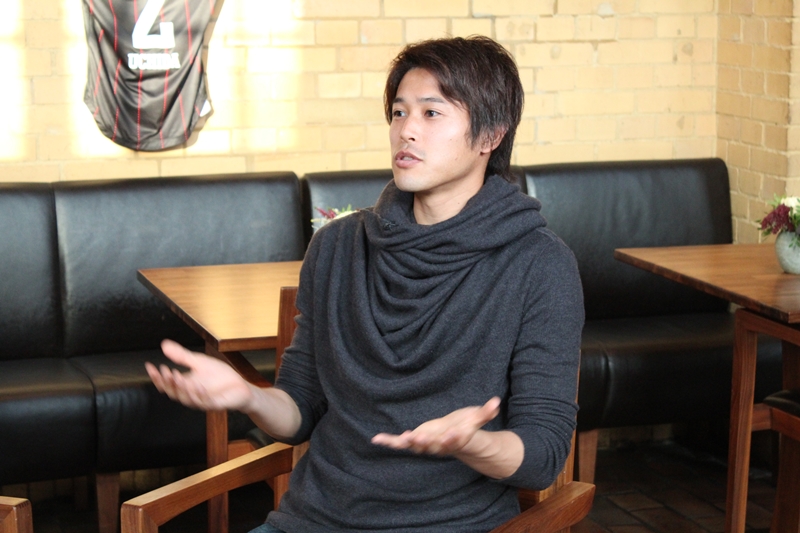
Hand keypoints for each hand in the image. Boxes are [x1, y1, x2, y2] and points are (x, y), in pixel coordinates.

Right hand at [145, 339, 254, 411]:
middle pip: (173, 392)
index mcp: (185, 385)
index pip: (167, 384)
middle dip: (167, 382)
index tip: (150, 366)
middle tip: (164, 370)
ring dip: (181, 388)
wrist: (240, 387)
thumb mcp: (199, 362)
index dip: (157, 377)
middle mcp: (191, 395)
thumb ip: (182, 356)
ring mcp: (202, 400)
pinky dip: (200, 394)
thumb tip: (164, 345)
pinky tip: (197, 385)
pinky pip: (205, 402)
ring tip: (177, 375)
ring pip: (186, 398)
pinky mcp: (215, 404)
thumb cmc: (219, 376)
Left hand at [371, 397, 500, 455]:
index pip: (455, 441)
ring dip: (408, 443)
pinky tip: (376, 439)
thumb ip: (485, 412)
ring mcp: (425, 445)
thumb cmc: (465, 427)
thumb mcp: (475, 418)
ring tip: (402, 438)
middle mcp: (438, 446)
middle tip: (418, 438)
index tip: (453, 433)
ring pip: (416, 447)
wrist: (453, 438)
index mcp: (454, 440)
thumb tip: (496, 401)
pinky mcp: (415, 441)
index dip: (453, 438)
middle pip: (432, 446)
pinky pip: (400, 443)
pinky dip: (389, 441)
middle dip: (425, 442)